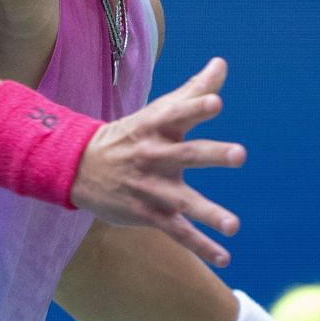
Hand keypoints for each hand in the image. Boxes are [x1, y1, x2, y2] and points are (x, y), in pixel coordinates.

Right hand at [70, 57, 245, 265]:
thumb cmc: (132, 135)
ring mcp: (151, 187)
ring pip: (182, 201)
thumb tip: (222, 64)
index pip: (177, 113)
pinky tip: (225, 256)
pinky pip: (177, 232)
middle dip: (212, 154)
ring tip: (234, 225)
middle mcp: (154, 155)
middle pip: (186, 154)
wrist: (79, 168)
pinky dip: (200, 245)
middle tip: (240, 154)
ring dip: (208, 213)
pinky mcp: (148, 213)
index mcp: (157, 127)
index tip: (215, 102)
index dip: (195, 107)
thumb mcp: (158, 111)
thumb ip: (194, 91)